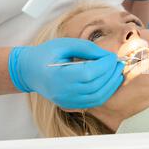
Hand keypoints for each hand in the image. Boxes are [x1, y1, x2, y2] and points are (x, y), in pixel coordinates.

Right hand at [8, 38, 124, 108]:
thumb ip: (87, 48)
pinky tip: (111, 81)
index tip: (112, 56)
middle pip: (95, 86)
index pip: (88, 73)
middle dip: (111, 74)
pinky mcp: (71, 105)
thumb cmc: (46, 54)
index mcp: (58, 76)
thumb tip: (108, 56)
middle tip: (119, 63)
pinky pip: (93, 102)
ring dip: (112, 85)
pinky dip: (105, 92)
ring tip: (118, 72)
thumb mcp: (64, 44)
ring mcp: (67, 101)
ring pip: (97, 97)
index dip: (104, 65)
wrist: (29, 71)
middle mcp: (62, 92)